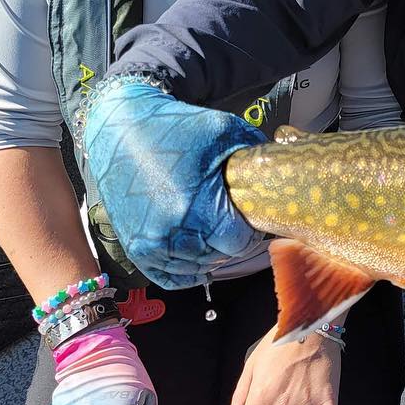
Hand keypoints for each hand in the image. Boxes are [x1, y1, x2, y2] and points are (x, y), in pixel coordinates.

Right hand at [83, 75, 267, 289]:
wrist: (121, 127)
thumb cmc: (177, 128)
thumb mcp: (225, 132)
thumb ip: (258, 157)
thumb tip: (283, 176)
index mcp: (194, 208)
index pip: (240, 243)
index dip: (250, 229)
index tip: (248, 213)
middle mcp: (168, 233)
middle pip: (220, 257)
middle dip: (230, 238)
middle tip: (230, 215)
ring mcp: (147, 245)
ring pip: (197, 269)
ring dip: (210, 253)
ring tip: (212, 225)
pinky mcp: (134, 248)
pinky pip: (171, 277)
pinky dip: (187, 268)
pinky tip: (197, 247)